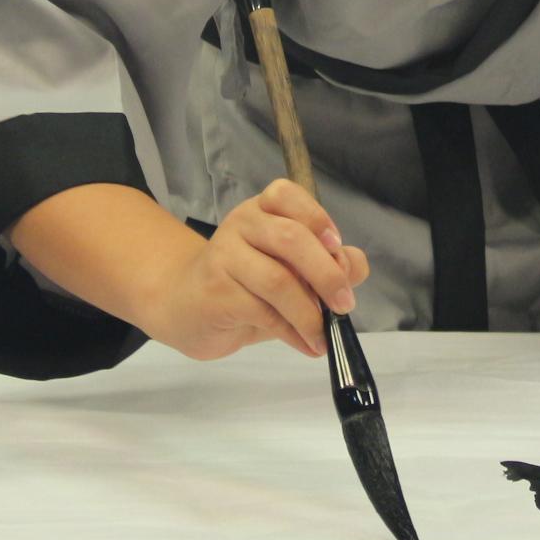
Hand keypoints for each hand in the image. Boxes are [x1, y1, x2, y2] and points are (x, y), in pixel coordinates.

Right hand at [138, 179, 370, 362]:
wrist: (186, 308)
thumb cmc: (245, 286)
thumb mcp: (290, 270)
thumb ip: (328, 263)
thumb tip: (353, 268)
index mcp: (261, 210)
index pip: (286, 194)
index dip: (316, 217)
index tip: (337, 246)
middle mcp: (241, 225)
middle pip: (290, 238)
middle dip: (326, 274)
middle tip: (344, 305)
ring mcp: (224, 256)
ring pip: (278, 280)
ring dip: (310, 313)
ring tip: (323, 335)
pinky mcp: (216, 292)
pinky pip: (263, 312)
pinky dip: (292, 332)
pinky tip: (306, 344)